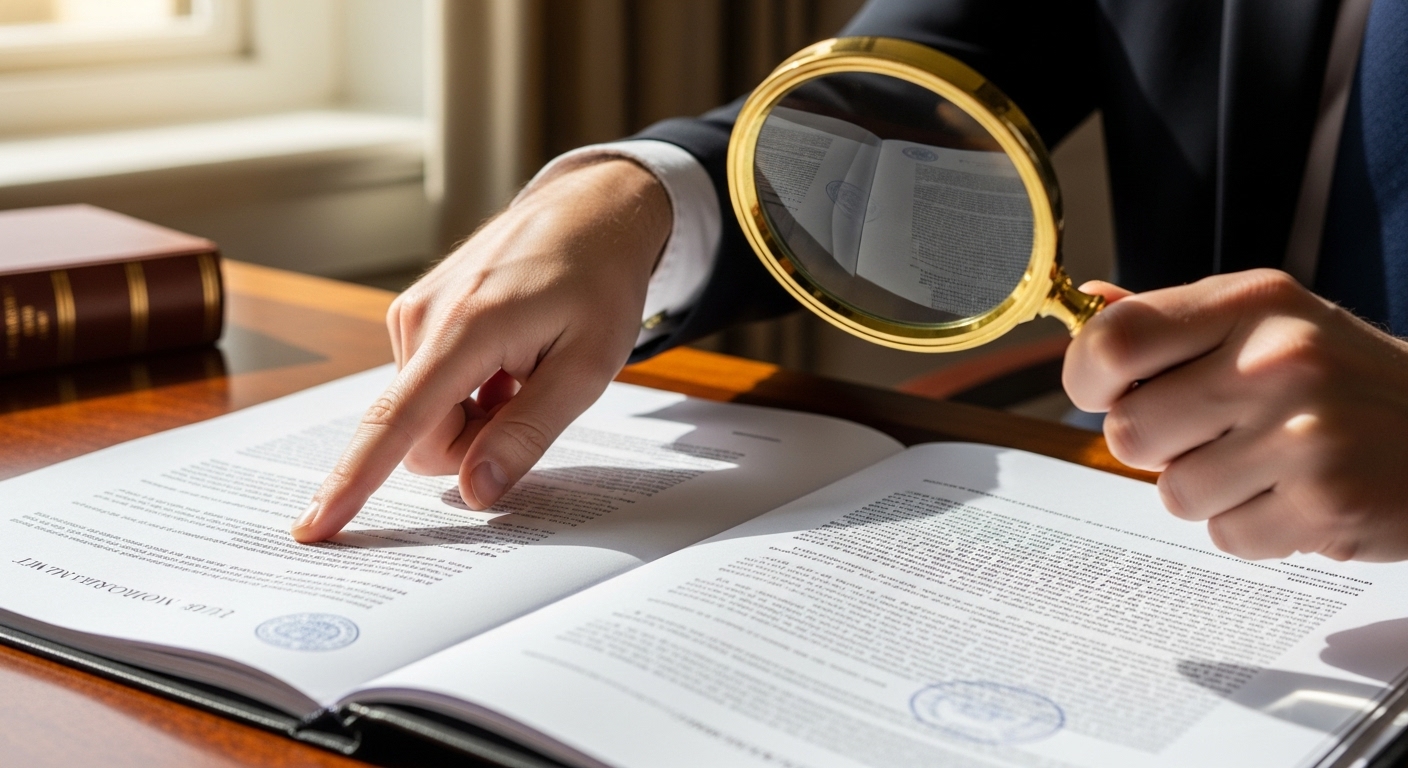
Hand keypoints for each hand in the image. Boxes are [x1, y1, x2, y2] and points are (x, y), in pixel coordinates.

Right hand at [291, 159, 671, 541]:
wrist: (591, 210)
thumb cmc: (598, 283)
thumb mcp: (588, 368)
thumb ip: (527, 433)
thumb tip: (474, 493)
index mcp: (463, 330)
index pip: (396, 424)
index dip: (353, 484)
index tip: (311, 529)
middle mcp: (419, 319)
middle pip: (421, 437)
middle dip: (474, 443)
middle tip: (533, 397)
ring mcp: (411, 314)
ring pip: (426, 417)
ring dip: (477, 414)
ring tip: (525, 368)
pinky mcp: (415, 315)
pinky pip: (429, 388)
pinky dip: (470, 391)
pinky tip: (509, 357)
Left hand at [1064, 269, 1407, 560]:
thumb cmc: (1347, 381)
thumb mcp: (1269, 324)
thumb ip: (1174, 321)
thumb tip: (1090, 303)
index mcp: (1252, 303)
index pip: (1114, 341)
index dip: (1087, 379)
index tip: (1106, 393)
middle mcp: (1278, 359)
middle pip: (1128, 430)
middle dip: (1159, 447)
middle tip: (1216, 435)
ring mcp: (1305, 432)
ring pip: (1173, 493)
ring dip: (1209, 493)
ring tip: (1267, 466)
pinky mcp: (1326, 502)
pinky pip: (1226, 536)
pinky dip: (1253, 530)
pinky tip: (1296, 498)